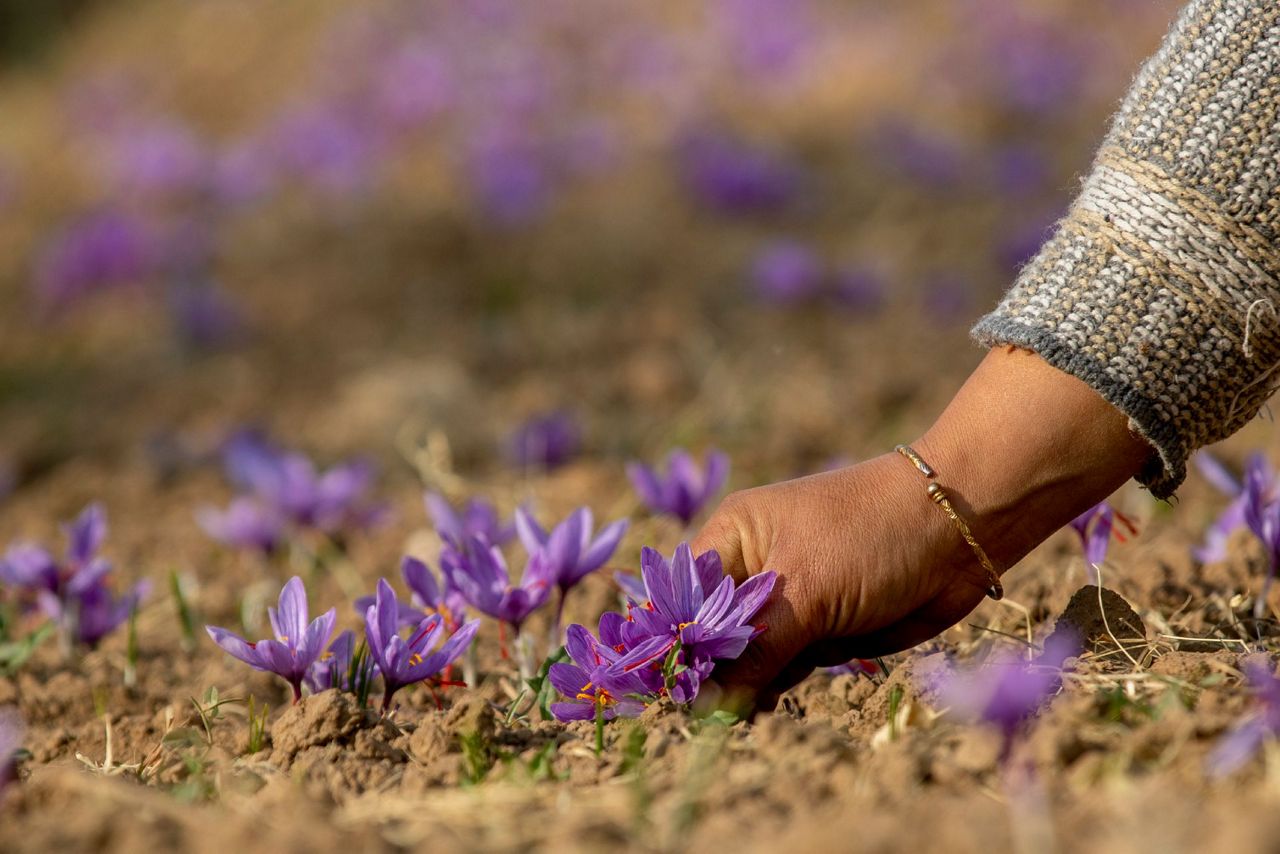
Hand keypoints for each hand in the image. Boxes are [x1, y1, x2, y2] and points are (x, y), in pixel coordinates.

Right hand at [692, 348, 1150, 711]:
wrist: (961, 529)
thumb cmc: (871, 537)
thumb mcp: (804, 593)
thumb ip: (754, 650)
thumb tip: (708, 703)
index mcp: (733, 537)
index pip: (684, 597)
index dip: (676, 643)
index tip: (672, 689)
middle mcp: (754, 566)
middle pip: (712, 632)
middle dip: (711, 671)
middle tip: (707, 711)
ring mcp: (789, 599)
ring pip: (747, 656)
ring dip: (745, 683)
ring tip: (743, 709)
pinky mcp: (822, 626)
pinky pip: (782, 666)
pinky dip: (775, 686)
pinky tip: (767, 703)